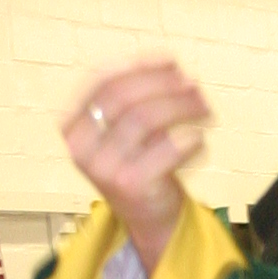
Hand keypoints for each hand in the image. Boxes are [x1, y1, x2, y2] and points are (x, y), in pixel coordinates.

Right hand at [62, 60, 213, 271]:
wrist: (148, 217)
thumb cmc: (140, 161)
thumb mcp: (128, 126)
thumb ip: (141, 95)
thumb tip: (174, 68)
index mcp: (72, 125)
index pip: (102, 82)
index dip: (139, 66)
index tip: (172, 61)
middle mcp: (80, 147)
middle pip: (122, 96)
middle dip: (163, 84)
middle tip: (194, 85)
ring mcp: (103, 168)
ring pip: (145, 118)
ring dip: (181, 106)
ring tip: (204, 108)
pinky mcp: (130, 185)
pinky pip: (167, 148)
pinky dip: (189, 140)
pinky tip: (199, 140)